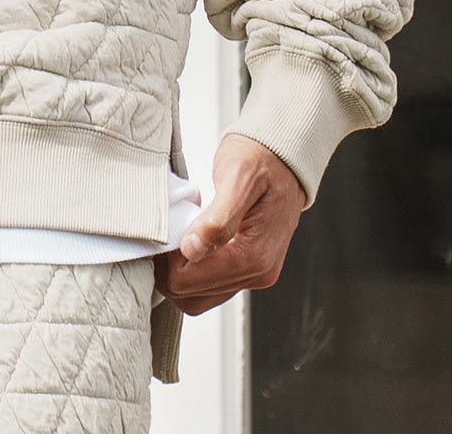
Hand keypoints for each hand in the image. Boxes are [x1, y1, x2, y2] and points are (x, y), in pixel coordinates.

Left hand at [153, 133, 307, 315]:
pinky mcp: (249, 268)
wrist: (283, 156)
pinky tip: (190, 241)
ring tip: (179, 234)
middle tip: (169, 231)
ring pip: (198, 296)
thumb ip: (218, 218)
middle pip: (191, 295)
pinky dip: (192, 271)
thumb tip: (193, 250)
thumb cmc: (260, 160)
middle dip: (170, 268)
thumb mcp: (238, 178)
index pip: (190, 282)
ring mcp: (255, 274)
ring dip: (179, 272)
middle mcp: (258, 273)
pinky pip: (211, 285)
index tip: (168, 230)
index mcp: (254, 257)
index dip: (168, 260)